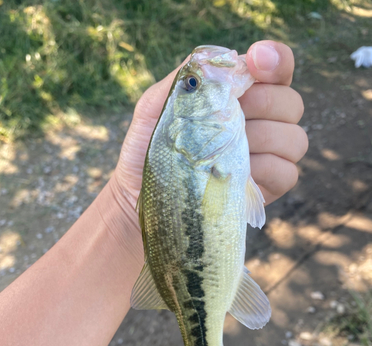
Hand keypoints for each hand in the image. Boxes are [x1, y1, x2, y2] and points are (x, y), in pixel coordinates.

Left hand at [111, 41, 307, 209]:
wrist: (145, 192)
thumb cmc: (152, 147)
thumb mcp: (156, 106)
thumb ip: (184, 79)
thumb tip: (216, 59)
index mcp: (242, 96)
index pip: (276, 68)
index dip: (275, 61)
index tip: (255, 61)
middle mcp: (263, 122)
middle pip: (292, 103)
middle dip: (262, 104)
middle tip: (228, 117)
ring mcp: (269, 155)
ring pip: (295, 139)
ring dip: (262, 140)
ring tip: (227, 149)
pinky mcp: (269, 186)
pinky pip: (287, 173)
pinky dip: (266, 170)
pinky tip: (240, 172)